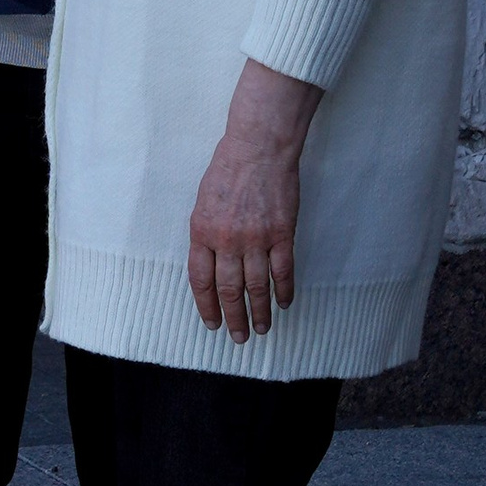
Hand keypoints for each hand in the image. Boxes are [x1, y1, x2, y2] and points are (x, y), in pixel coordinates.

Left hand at [186, 61, 319, 343]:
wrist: (259, 147)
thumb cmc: (227, 170)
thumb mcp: (203, 202)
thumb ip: (206, 235)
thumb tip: (210, 266)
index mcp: (202, 231)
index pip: (201, 280)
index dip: (207, 306)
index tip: (212, 323)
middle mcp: (227, 240)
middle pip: (229, 290)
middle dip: (233, 318)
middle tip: (238, 338)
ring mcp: (256, 238)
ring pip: (257, 286)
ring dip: (259, 312)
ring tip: (262, 329)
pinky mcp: (281, 232)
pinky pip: (283, 270)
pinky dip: (284, 290)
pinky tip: (284, 303)